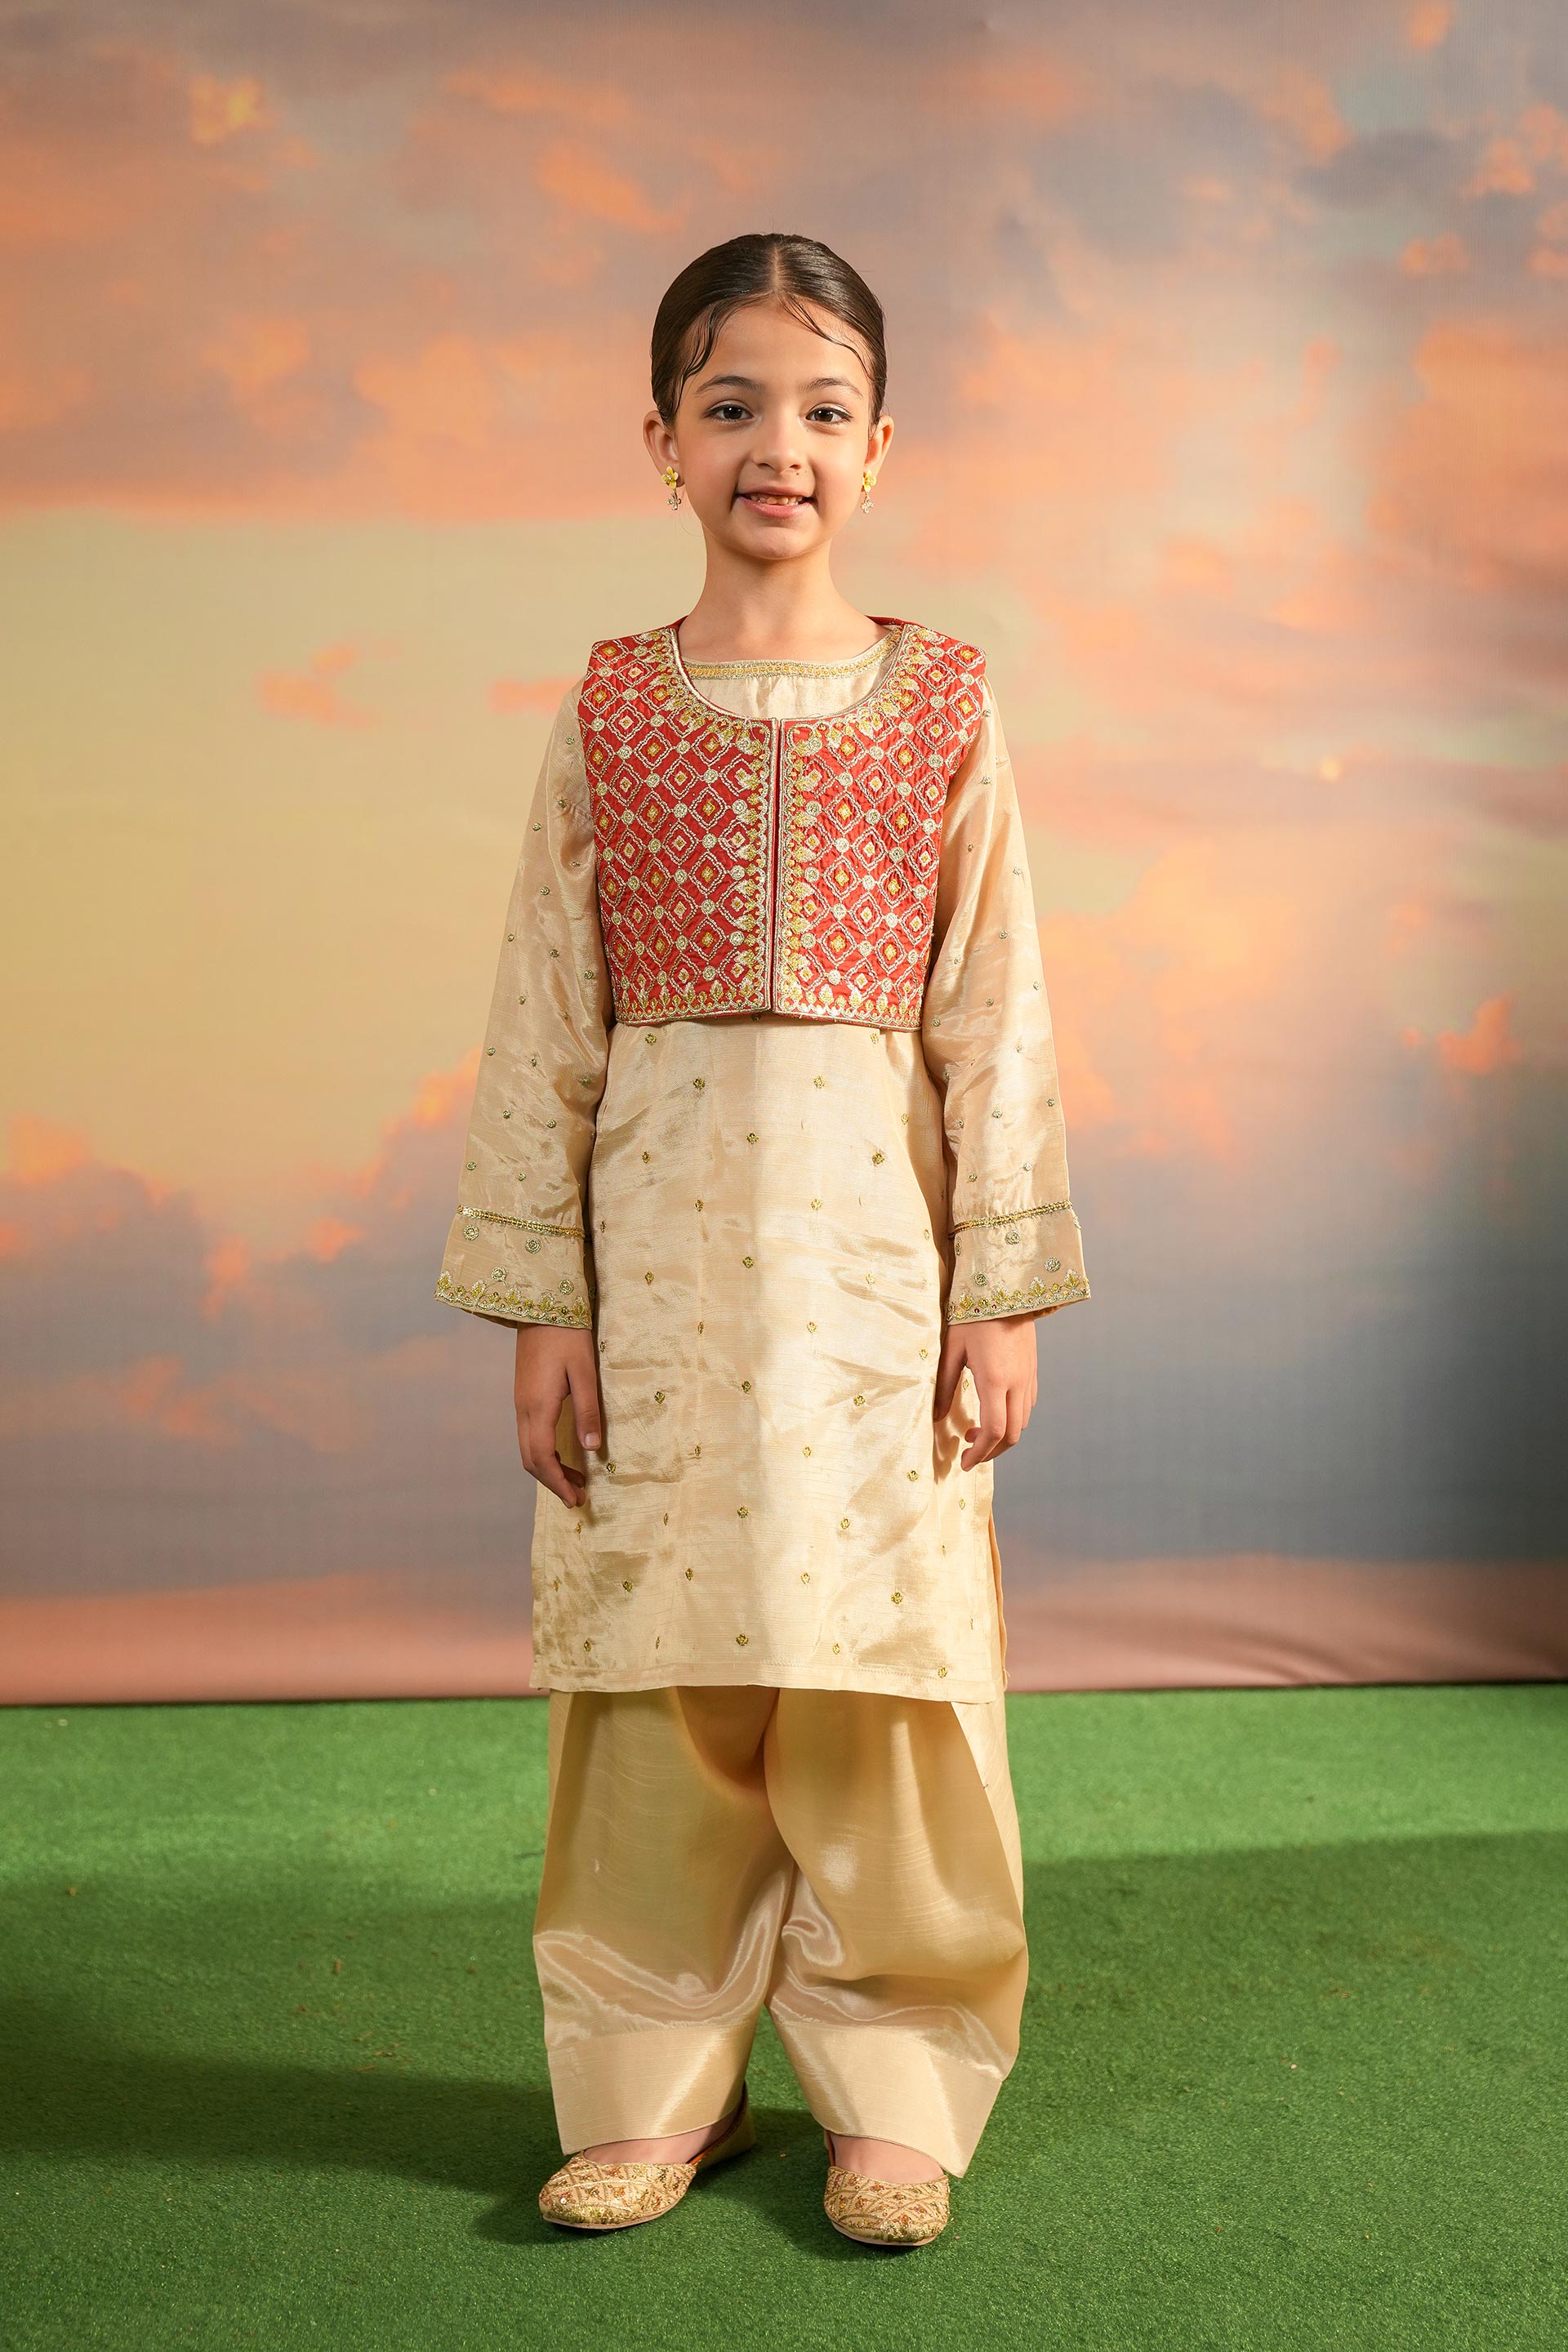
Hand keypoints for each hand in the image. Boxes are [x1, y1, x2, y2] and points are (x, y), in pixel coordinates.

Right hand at [514, 1323, 601, 1504]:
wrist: (540, 1305)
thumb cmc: (567, 1335)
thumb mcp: (585, 1372)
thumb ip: (587, 1410)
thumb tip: (591, 1449)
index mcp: (538, 1406)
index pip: (541, 1458)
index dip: (558, 1483)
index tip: (576, 1500)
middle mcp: (523, 1409)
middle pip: (530, 1459)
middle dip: (553, 1482)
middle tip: (579, 1497)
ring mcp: (520, 1402)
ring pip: (527, 1449)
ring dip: (549, 1469)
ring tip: (576, 1479)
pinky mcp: (523, 1396)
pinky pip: (528, 1435)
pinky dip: (544, 1453)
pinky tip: (563, 1453)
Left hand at [933, 1313, 1037, 1470]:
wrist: (1007, 1288)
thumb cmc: (974, 1315)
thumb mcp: (951, 1349)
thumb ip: (943, 1386)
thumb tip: (937, 1418)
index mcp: (996, 1380)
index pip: (993, 1431)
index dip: (979, 1453)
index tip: (964, 1461)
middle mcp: (1018, 1383)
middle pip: (1012, 1435)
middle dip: (991, 1452)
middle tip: (968, 1452)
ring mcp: (1029, 1377)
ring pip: (1022, 1423)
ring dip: (1001, 1437)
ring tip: (977, 1431)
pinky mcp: (1033, 1370)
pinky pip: (1027, 1406)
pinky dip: (1012, 1419)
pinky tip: (994, 1411)